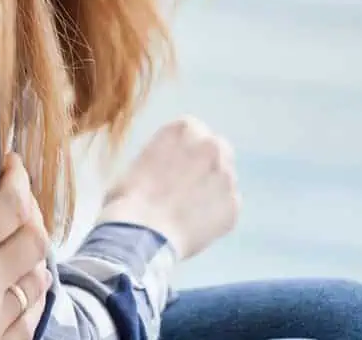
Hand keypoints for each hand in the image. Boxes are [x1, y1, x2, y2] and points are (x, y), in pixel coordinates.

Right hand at [0, 124, 53, 339]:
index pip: (10, 203)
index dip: (16, 178)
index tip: (9, 163)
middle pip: (33, 239)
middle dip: (31, 214)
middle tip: (14, 202)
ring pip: (37, 280)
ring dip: (36, 256)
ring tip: (22, 244)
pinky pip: (29, 323)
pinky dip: (33, 301)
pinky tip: (24, 298)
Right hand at [98, 116, 240, 260]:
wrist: (140, 234)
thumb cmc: (127, 199)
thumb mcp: (139, 164)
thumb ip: (162, 159)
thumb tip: (166, 171)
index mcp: (184, 129)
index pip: (192, 130)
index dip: (183, 150)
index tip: (174, 165)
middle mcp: (210, 146)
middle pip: (217, 149)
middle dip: (207, 164)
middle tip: (189, 186)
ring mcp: (226, 176)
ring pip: (225, 180)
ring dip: (212, 190)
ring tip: (187, 212)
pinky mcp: (234, 205)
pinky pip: (227, 207)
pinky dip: (216, 216)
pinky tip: (194, 227)